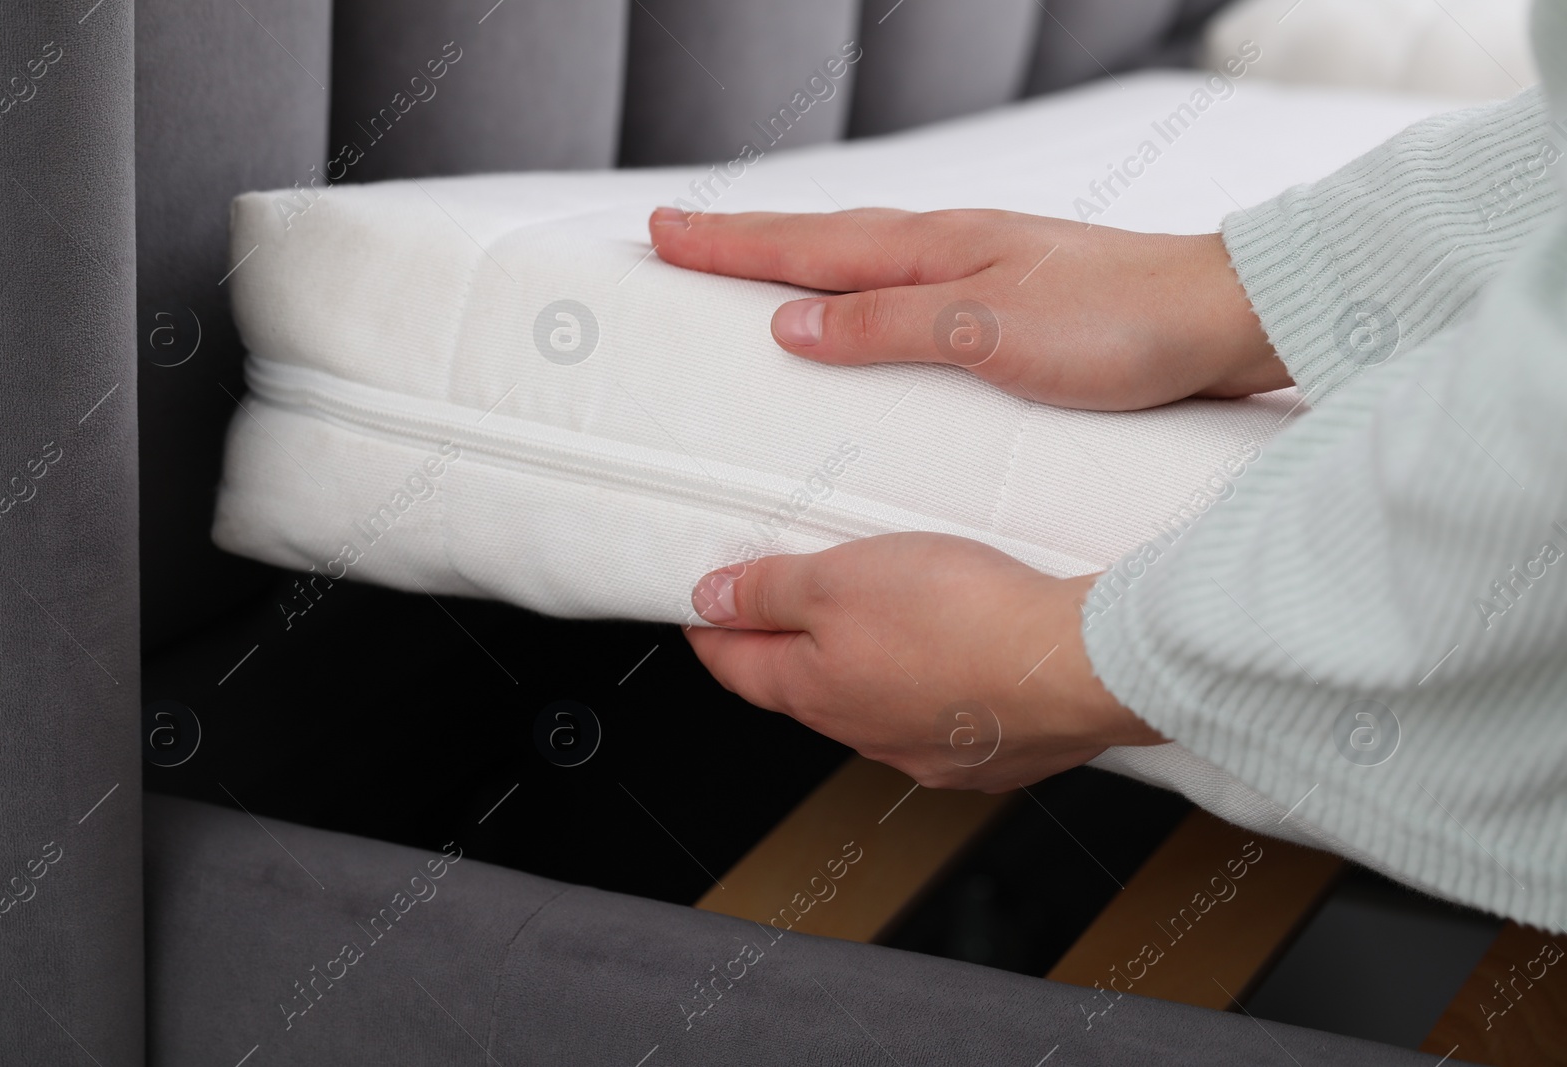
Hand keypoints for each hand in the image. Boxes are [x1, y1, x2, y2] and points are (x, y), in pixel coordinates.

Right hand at [650, 207, 1287, 410]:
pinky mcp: (1009, 305)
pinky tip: (864, 321)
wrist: (1223, 319)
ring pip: (862, 263)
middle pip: (822, 243)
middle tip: (679, 240)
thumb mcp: (990, 331)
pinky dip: (858, 296)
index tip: (660, 234)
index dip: (728, 244)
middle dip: (744, 242)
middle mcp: (949, 250)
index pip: (805, 247)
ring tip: (748, 274)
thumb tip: (790, 323)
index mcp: (933, 251)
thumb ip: (888, 326)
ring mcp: (980, 272)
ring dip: (797, 264)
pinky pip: (903, 295)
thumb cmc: (1120, 325)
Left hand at [685, 533, 1166, 791]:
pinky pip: (944, 721)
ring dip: (871, 670)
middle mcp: (867, 735)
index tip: (704, 613)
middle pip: (807, 690)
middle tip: (788, 606)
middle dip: (791, 650)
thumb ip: (769, 592)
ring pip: (879, 707)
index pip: (738, 668)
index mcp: (815, 693)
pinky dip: (937, 691)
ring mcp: (931, 753)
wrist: (1074, 667)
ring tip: (887, 623)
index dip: (714, 634)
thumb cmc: (960, 618)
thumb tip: (710, 601)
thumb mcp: (838, 579)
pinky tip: (960, 663)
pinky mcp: (992, 755)